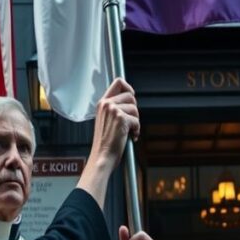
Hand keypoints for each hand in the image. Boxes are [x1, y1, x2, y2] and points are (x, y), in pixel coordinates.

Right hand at [76, 78, 140, 208]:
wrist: (102, 157)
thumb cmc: (105, 142)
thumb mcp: (106, 120)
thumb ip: (115, 108)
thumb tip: (130, 98)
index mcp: (102, 103)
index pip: (118, 82)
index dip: (128, 87)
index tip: (131, 96)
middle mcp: (106, 104)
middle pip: (131, 96)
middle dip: (134, 110)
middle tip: (129, 122)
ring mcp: (113, 110)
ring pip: (135, 109)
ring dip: (135, 121)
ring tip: (128, 131)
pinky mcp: (121, 118)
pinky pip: (137, 120)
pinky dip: (136, 130)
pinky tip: (130, 137)